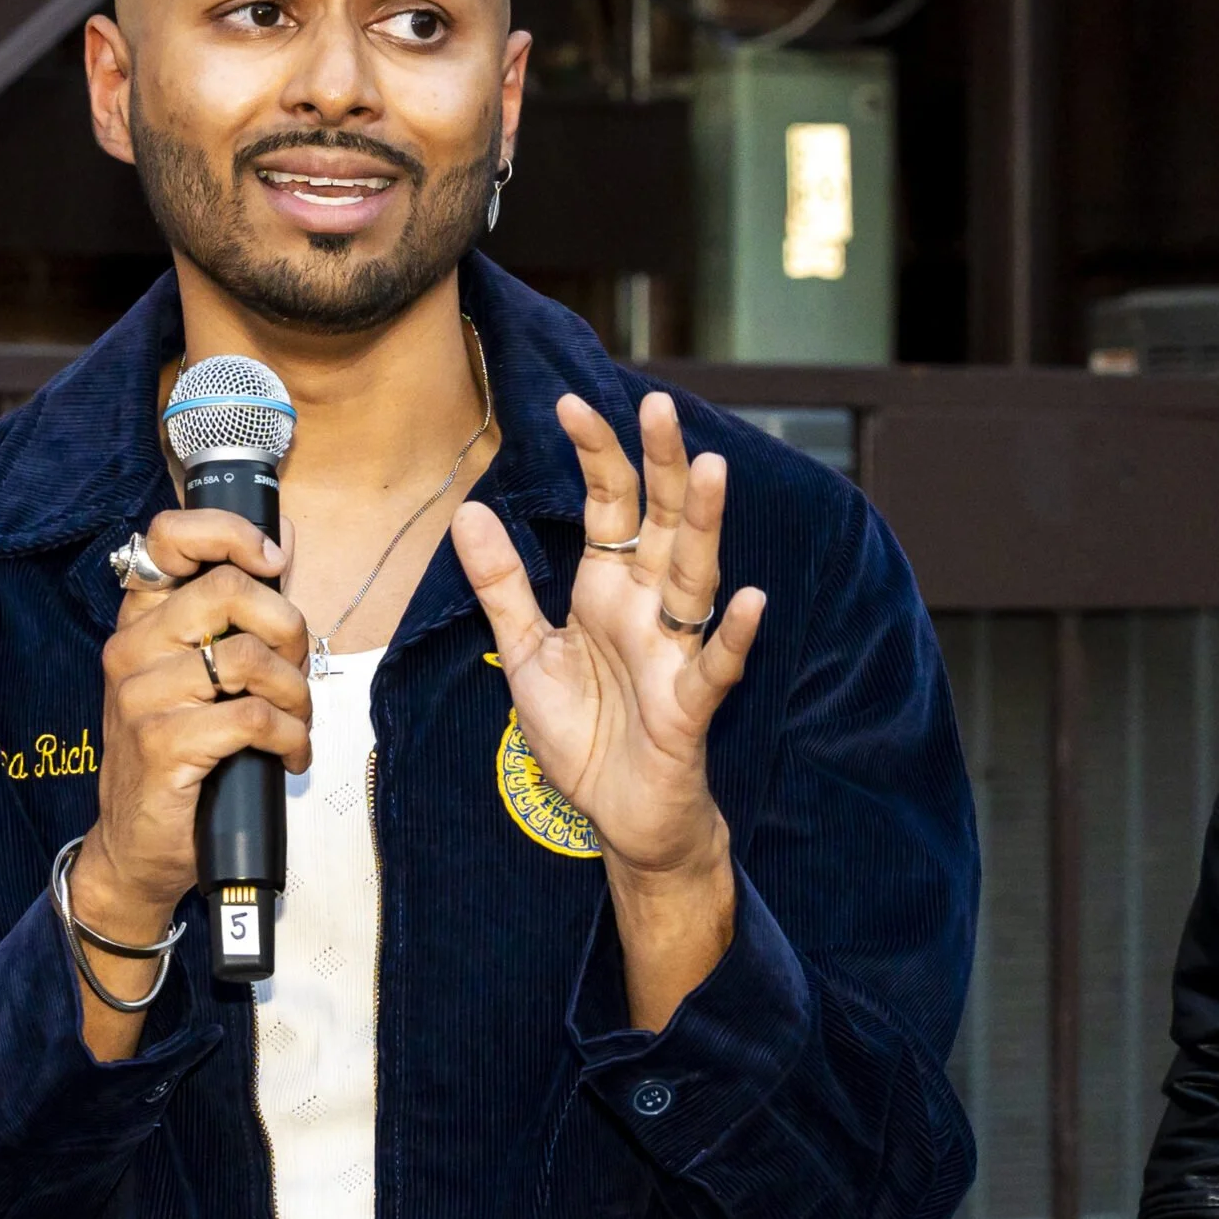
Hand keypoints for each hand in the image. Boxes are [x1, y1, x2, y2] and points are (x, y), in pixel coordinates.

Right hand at [71, 508, 311, 957]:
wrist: (136, 848)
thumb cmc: (179, 757)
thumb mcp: (199, 676)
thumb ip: (236, 613)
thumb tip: (280, 540)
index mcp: (140, 623)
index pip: (167, 538)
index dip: (229, 533)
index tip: (272, 558)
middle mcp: (131, 651)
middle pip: (228, 591)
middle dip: (288, 628)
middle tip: (297, 669)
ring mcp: (141, 698)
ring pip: (249, 659)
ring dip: (295, 695)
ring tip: (296, 723)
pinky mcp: (162, 745)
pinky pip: (252, 716)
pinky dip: (288, 737)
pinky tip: (288, 755)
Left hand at [451, 392, 763, 889]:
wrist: (619, 816)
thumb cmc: (584, 733)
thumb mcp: (525, 654)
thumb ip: (502, 586)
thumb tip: (470, 511)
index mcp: (607, 590)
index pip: (608, 507)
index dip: (595, 457)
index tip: (569, 403)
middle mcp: (647, 609)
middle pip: (661, 524)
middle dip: (660, 466)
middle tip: (659, 404)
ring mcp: (674, 653)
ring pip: (694, 578)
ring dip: (704, 526)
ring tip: (712, 469)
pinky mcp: (690, 706)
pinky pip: (716, 666)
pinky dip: (733, 635)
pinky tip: (748, 600)